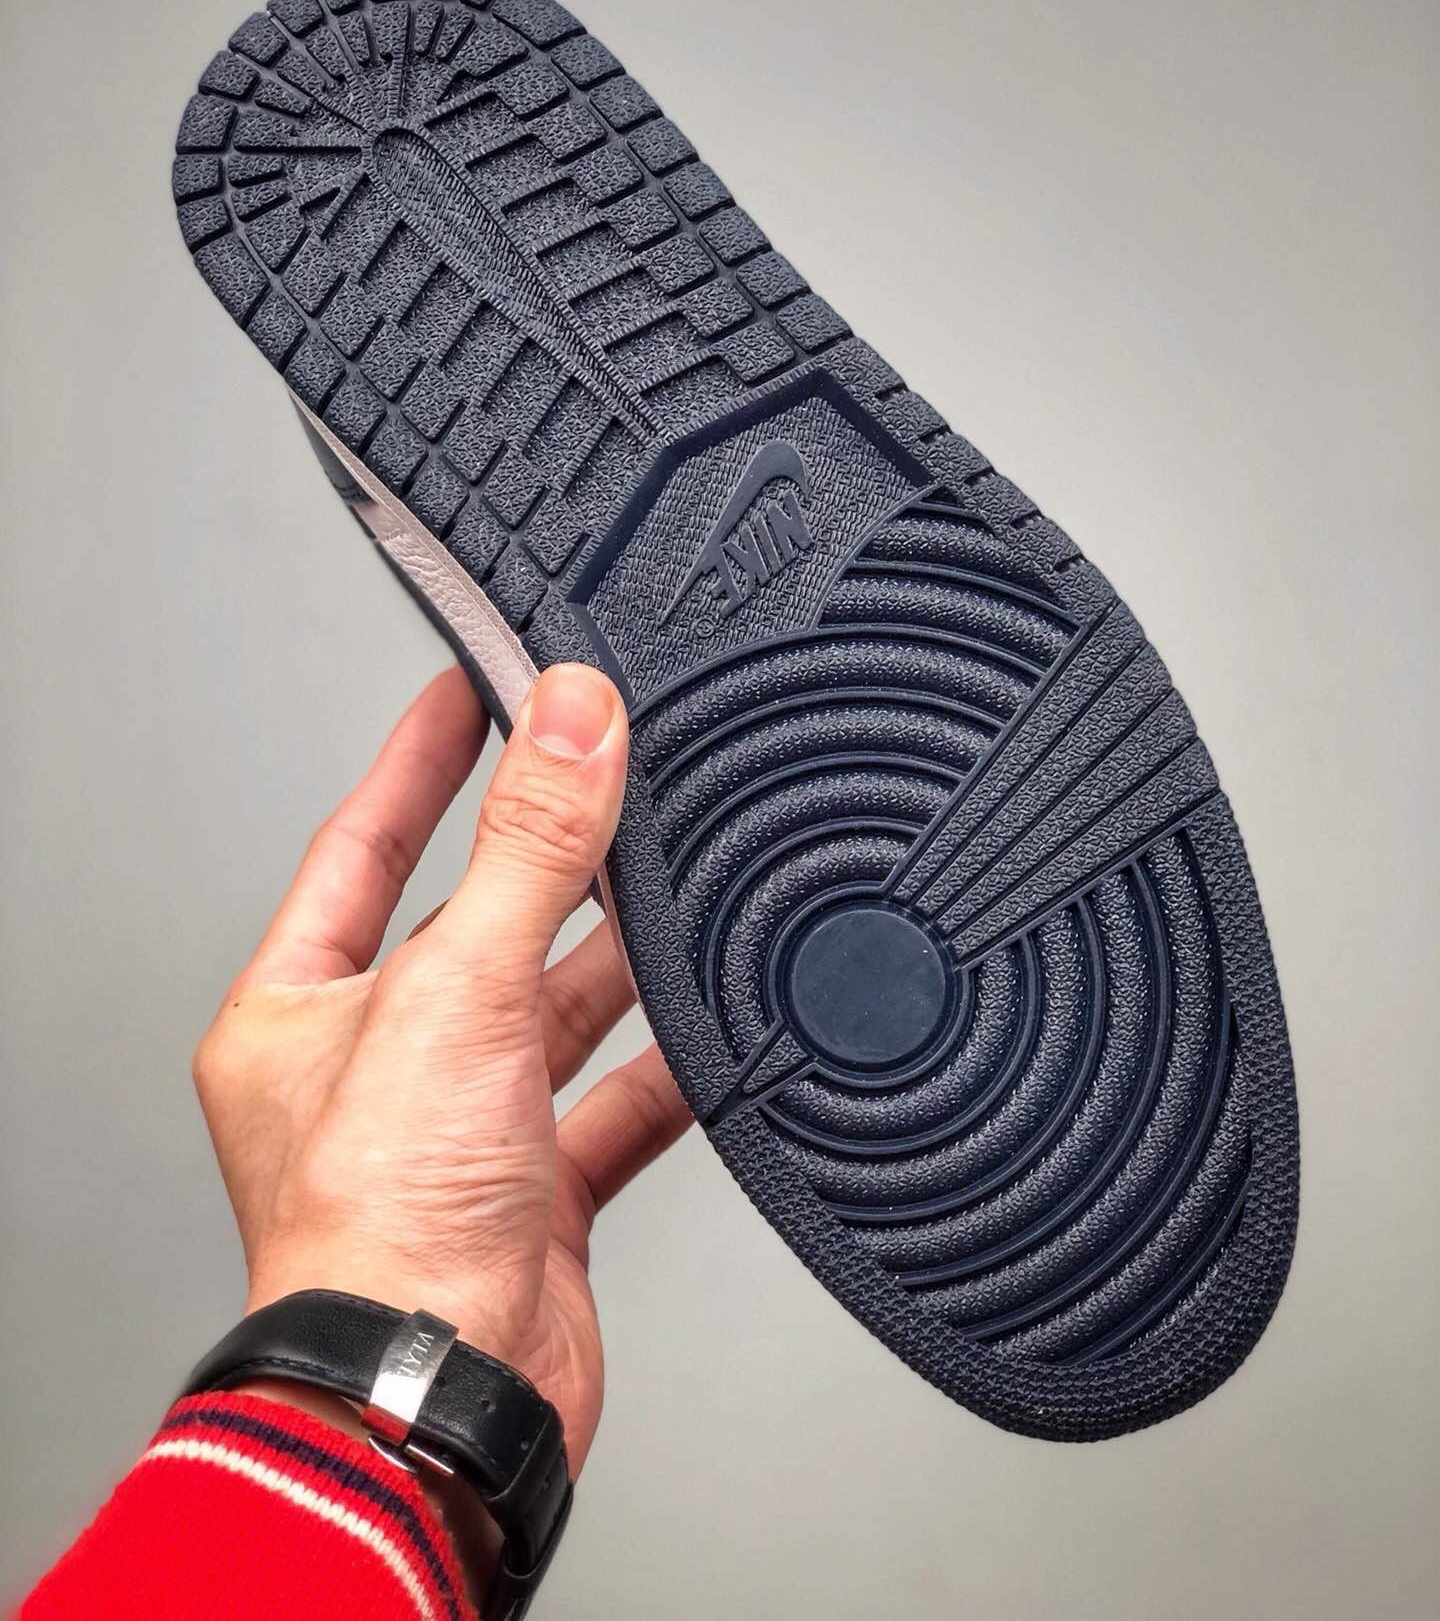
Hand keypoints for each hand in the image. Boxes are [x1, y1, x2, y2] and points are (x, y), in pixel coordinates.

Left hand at [192, 663, 690, 1474]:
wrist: (438, 1396)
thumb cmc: (381, 1224)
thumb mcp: (456, 991)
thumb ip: (528, 850)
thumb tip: (571, 719)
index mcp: (298, 1013)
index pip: (363, 846)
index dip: (420, 760)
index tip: (470, 686)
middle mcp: (373, 1070)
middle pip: (472, 928)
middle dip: (545, 859)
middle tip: (608, 772)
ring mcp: (456, 1134)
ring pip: (551, 1015)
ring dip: (616, 961)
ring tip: (680, 883)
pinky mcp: (532, 1195)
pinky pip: (612, 1107)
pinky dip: (667, 1069)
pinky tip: (718, 1027)